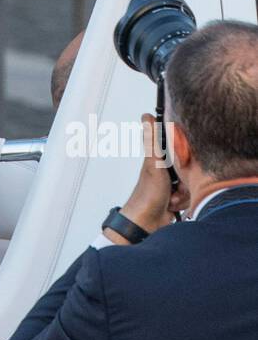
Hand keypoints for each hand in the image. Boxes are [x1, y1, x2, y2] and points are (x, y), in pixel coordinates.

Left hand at [108, 111, 189, 240]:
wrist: (147, 223)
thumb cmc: (146, 194)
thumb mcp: (153, 164)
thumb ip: (152, 140)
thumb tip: (146, 117)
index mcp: (161, 159)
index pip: (182, 150)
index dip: (186, 158)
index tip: (180, 166)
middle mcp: (168, 170)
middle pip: (191, 168)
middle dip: (186, 180)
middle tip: (174, 185)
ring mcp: (174, 184)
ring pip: (193, 183)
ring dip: (184, 193)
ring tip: (171, 197)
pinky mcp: (178, 198)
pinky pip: (192, 197)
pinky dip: (184, 202)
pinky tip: (173, 205)